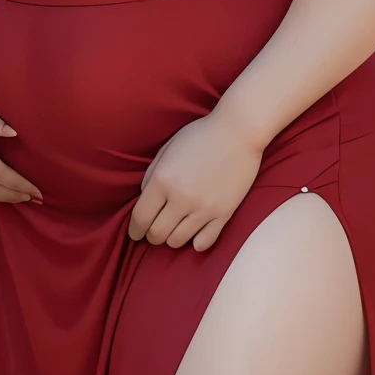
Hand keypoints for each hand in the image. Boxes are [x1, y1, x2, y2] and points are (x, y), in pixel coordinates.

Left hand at [128, 105, 262, 251]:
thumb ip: (152, 175)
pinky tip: (195, 235)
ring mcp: (204, 208)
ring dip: (172, 239)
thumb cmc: (201, 136)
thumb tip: (144, 200)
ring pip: (178, 241)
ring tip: (174, 230)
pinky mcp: (224, 213)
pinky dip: (196, 243)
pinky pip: (204, 242)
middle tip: (154, 232)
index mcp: (163, 180)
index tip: (135, 233)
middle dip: (151, 236)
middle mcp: (181, 198)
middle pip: (157, 234)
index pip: (141, 217)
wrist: (239, 131)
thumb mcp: (167, 149)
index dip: (135, 230)